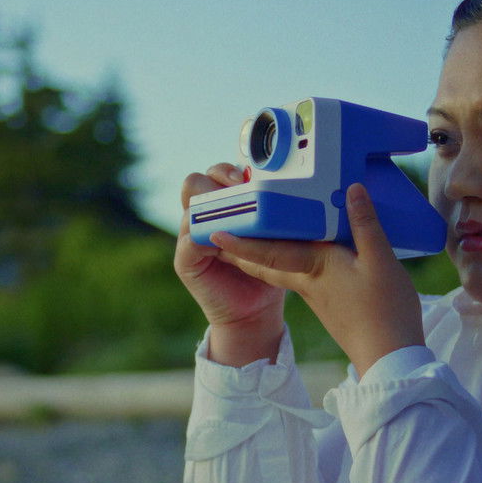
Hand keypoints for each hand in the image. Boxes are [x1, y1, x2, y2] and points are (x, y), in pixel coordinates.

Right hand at [174, 164, 286, 365]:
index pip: (216, 174)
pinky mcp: (185, 260)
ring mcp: (189, 237)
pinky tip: (225, 241)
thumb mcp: (274, 236)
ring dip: (213, 207)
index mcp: (222, 207)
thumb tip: (296, 185)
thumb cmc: (270, 270)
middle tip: (240, 188)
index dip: (229, 171)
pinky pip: (189, 240)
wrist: (256, 311)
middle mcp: (202, 217)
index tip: (249, 177)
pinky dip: (206, 236)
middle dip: (217, 180)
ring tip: (236, 216)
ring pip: (189, 206)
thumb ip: (274, 212)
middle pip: (195, 182)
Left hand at [210, 183, 424, 376]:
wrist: (387, 358)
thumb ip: (365, 224)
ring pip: (279, 268)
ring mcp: (315, 294)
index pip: (268, 251)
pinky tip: (296, 251)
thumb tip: (352, 189)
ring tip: (250, 234)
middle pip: (266, 261)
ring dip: (261, 253)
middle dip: (242, 247)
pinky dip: (286, 260)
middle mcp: (306, 281)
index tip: (213, 232)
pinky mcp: (326, 301)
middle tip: (222, 229)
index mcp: (313, 268)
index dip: (240, 242)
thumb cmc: (384, 311)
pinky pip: (298, 274)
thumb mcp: (381, 261)